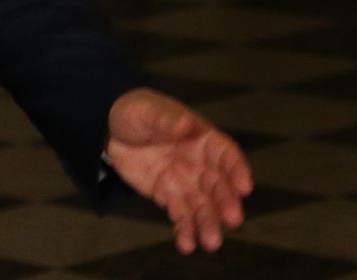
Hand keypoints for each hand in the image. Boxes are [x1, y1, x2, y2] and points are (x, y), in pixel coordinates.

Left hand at [105, 87, 253, 253]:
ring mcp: (187, 182)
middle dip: (226, 202)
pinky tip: (186, 245)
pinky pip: (181, 215)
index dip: (237, 170)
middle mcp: (201, 164)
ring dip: (209, 224)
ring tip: (211, 243)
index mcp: (202, 139)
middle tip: (232, 219)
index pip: (226, 155)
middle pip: (219, 185)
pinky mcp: (169, 196)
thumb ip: (166, 119)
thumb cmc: (138, 112)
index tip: (244, 188)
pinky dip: (185, 230)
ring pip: (203, 206)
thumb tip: (184, 123)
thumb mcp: (148, 111)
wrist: (112, 130)